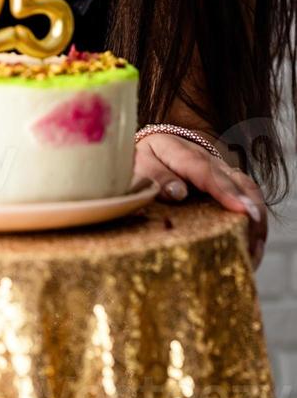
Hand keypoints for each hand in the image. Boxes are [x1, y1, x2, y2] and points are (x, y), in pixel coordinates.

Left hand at [133, 134, 267, 269]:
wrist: (158, 145)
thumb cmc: (147, 158)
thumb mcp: (141, 162)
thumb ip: (156, 176)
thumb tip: (178, 193)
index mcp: (184, 154)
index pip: (207, 172)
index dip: (225, 191)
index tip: (241, 210)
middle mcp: (210, 161)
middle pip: (238, 182)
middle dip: (251, 211)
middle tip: (254, 243)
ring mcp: (223, 172)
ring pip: (249, 191)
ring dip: (257, 220)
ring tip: (255, 252)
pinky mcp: (229, 185)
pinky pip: (248, 199)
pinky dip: (254, 222)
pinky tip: (252, 247)